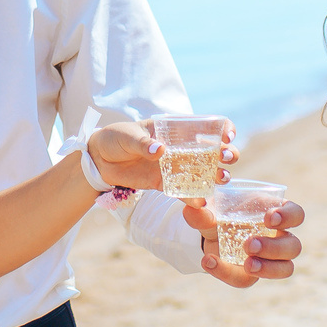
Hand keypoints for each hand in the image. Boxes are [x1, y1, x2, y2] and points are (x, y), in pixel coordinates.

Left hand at [84, 121, 239, 193]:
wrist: (99, 159)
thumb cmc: (115, 137)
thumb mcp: (127, 136)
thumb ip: (142, 143)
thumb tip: (159, 150)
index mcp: (175, 128)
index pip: (208, 125)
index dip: (223, 128)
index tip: (227, 136)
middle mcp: (181, 147)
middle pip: (213, 150)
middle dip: (226, 153)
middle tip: (226, 158)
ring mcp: (175, 166)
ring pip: (204, 172)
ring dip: (216, 175)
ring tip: (221, 179)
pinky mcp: (165, 183)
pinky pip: (183, 191)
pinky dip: (193, 197)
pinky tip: (201, 202)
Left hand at [183, 195, 303, 286]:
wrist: (207, 232)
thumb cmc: (221, 212)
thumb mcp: (211, 208)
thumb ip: (202, 210)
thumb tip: (191, 208)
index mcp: (276, 213)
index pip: (296, 215)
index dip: (288, 217)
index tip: (268, 218)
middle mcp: (279, 237)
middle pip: (293, 246)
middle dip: (273, 248)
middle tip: (249, 245)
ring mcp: (269, 260)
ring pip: (285, 269)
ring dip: (267, 268)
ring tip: (247, 263)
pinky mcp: (251, 275)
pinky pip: (246, 280)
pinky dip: (226, 273)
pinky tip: (209, 262)